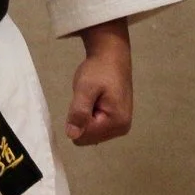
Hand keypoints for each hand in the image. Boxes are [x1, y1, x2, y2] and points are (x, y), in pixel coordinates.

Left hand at [65, 19, 132, 145]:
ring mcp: (120, 126)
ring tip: (93, 98)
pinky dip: (90, 116)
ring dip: (85, 117)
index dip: (77, 119)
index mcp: (117, 123)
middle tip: (89, 98)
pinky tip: (96, 101)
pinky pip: (94, 127)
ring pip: (89, 133)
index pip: (83, 137)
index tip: (85, 100)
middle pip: (87, 138)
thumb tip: (72, 135)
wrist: (112, 56)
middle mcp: (122, 129)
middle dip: (82, 119)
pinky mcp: (117, 122)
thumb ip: (79, 111)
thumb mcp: (85, 88)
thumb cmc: (99, 69)